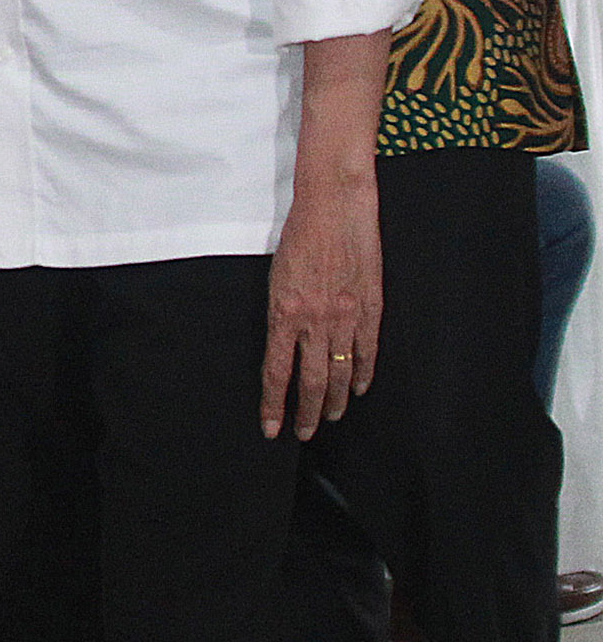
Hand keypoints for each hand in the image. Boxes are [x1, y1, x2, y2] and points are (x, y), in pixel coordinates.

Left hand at [261, 170, 379, 439]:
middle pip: (310, 381)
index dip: (274, 404)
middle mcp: (314, 320)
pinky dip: (361, 373)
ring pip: (339, 371)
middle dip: (306, 412)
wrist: (334, 208)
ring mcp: (346, 316)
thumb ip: (281, 314)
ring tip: (329, 417)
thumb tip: (282, 345)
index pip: (276, 372)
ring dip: (333, 399)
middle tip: (303, 433)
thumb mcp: (276, 277)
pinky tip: (356, 389)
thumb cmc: (298, 237)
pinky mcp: (370, 307)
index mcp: (283, 313)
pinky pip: (367, 350)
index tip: (270, 428)